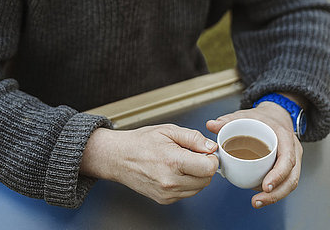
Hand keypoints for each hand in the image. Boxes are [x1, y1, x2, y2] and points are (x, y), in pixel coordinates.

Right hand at [80, 124, 217, 203]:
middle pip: (206, 179)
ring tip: (182, 161)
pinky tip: (175, 171)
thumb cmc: (141, 142)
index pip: (209, 168)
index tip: (206, 152)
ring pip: (198, 188)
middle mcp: (171, 182)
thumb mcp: (168, 130)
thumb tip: (210, 146)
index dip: (211, 158)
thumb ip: (193, 138)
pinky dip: (187, 182)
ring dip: (196, 175)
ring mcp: (168, 194)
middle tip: (193, 154)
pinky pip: (187, 193)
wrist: (119, 157)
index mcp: (173, 162)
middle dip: (205, 166)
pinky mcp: (165, 200)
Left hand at [206, 102, 302, 208]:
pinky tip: (260, 196)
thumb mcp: (245, 115)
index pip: (287, 159)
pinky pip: (285, 182)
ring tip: (256, 201)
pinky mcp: (288, 167)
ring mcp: (293, 159)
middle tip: (257, 200)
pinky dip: (274, 192)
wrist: (275, 115)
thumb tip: (211, 125)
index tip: (265, 186)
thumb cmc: (261, 117)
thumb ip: (228, 120)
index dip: (278, 175)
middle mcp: (292, 149)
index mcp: (284, 136)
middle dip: (276, 193)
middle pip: (291, 177)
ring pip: (290, 183)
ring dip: (274, 196)